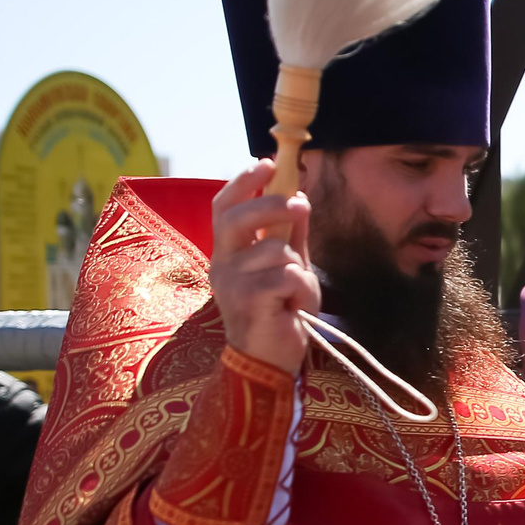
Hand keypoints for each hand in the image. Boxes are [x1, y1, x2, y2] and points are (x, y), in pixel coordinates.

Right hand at [209, 162, 317, 372]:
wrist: (274, 361)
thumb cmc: (281, 314)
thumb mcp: (290, 267)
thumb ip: (292, 235)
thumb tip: (299, 196)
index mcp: (227, 252)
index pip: (223, 207)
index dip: (243, 183)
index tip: (266, 163)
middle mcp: (221, 264)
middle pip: (238, 217)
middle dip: (272, 204)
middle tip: (302, 203)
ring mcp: (229, 282)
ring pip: (275, 250)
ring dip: (300, 270)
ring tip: (297, 295)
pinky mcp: (246, 300)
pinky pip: (287, 275)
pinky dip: (303, 291)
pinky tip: (295, 309)